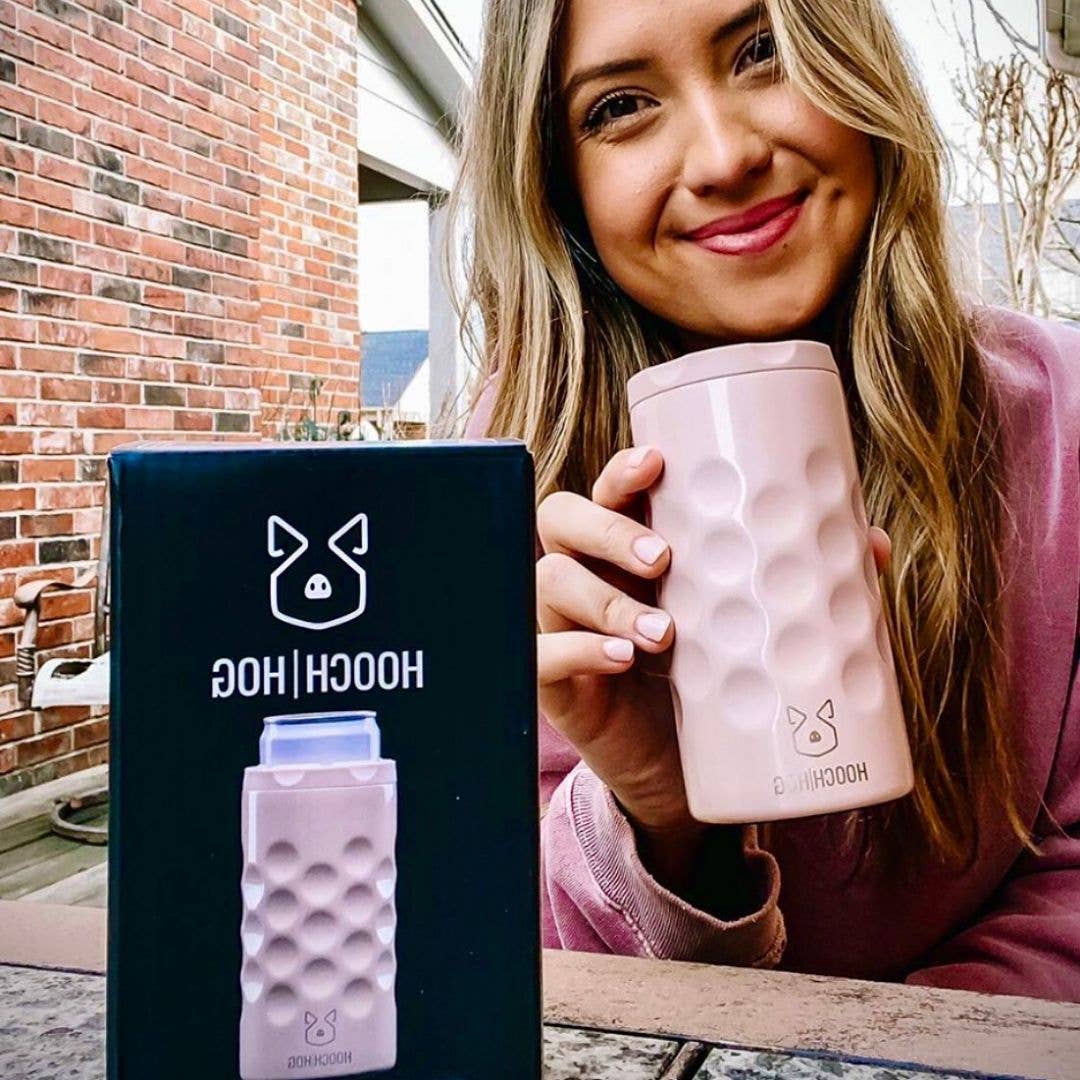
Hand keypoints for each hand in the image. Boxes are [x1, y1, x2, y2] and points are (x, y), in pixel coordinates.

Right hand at [536, 445, 891, 886]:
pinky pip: (540, 652)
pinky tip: (620, 659)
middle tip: (663, 558)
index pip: (607, 492)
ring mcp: (561, 625)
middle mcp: (587, 575)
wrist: (684, 776)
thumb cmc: (714, 683)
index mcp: (628, 551)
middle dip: (608, 528)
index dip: (622, 471)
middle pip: (562, 518)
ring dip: (605, 598)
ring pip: (552, 580)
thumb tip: (870, 538)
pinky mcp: (552, 681)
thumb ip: (801, 582)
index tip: (658, 462)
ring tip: (664, 631)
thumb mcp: (752, 628)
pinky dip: (577, 649)